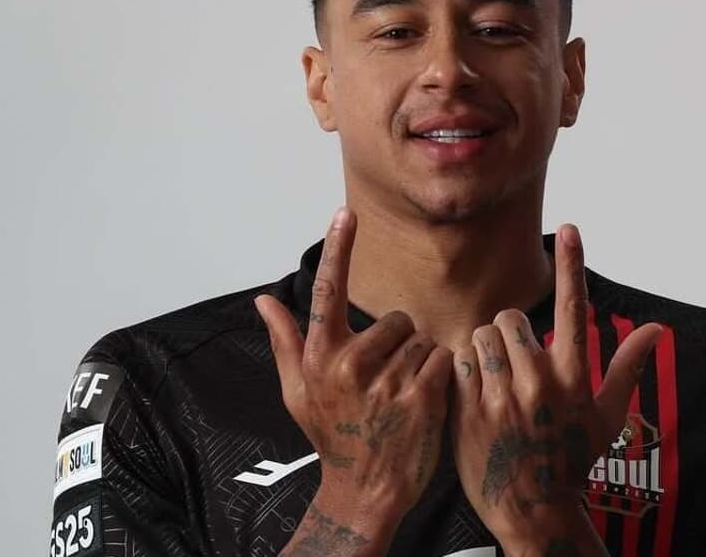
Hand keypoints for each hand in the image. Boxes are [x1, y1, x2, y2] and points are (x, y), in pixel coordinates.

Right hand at [255, 207, 453, 551]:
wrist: (363, 492)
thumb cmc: (332, 437)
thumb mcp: (297, 392)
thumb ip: (284, 340)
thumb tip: (262, 299)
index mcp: (320, 356)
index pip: (327, 290)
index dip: (338, 248)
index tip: (346, 212)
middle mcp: (348, 365)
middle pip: (395, 318)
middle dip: (399, 343)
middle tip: (387, 380)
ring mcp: (385, 381)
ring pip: (420, 340)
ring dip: (419, 363)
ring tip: (402, 396)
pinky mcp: (420, 397)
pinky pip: (442, 359)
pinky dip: (441, 375)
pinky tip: (425, 401)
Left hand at [449, 224, 663, 554]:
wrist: (533, 512)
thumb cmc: (571, 462)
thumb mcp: (606, 417)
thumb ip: (627, 367)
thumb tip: (659, 328)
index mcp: (574, 378)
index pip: (575, 309)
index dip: (573, 264)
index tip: (570, 229)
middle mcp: (539, 382)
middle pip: (512, 318)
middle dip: (509, 331)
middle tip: (513, 360)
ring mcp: (502, 397)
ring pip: (482, 336)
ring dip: (485, 349)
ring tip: (494, 378)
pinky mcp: (469, 410)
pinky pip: (458, 361)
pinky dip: (463, 368)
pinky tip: (473, 391)